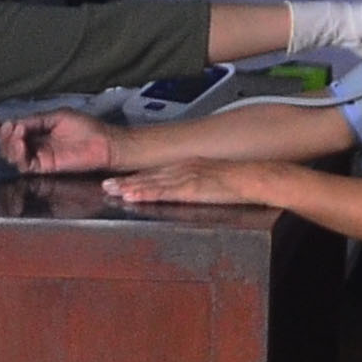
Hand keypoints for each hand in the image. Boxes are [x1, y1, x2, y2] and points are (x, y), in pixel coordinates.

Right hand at [0, 109, 119, 174]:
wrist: (103, 142)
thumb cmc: (86, 127)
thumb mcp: (56, 117)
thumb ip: (35, 121)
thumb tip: (14, 124)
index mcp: (37, 132)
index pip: (14, 132)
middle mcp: (35, 146)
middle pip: (8, 146)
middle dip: (3, 136)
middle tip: (8, 127)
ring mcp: (39, 158)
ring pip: (12, 156)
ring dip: (9, 144)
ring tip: (15, 133)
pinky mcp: (44, 168)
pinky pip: (24, 165)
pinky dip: (19, 154)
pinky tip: (21, 144)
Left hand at [102, 153, 248, 206]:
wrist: (256, 178)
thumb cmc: (240, 181)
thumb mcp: (213, 179)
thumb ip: (198, 183)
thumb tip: (189, 191)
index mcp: (189, 165)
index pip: (157, 171)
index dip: (137, 176)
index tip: (119, 180)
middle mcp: (184, 167)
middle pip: (149, 175)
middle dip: (126, 180)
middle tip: (105, 184)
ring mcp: (186, 177)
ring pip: (151, 182)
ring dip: (130, 186)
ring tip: (111, 190)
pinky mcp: (190, 188)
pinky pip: (163, 191)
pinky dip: (145, 193)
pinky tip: (132, 196)